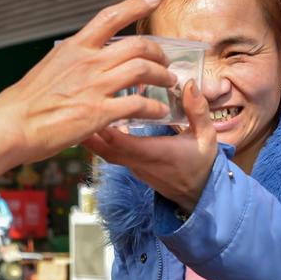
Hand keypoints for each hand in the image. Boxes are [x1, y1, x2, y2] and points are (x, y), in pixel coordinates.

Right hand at [0, 0, 173, 161]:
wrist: (12, 126)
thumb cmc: (22, 105)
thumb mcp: (47, 70)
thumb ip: (68, 65)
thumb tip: (75, 69)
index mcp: (74, 48)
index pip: (110, 17)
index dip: (135, 5)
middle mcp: (88, 62)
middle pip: (137, 46)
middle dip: (158, 52)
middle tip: (165, 63)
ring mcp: (95, 86)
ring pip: (143, 70)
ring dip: (161, 76)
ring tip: (167, 84)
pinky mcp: (99, 112)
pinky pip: (138, 104)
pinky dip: (153, 107)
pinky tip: (158, 112)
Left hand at [84, 80, 217, 212]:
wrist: (198, 194)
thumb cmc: (202, 164)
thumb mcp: (206, 137)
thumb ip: (198, 111)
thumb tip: (190, 85)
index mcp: (157, 154)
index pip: (126, 144)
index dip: (108, 130)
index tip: (96, 109)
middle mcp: (140, 162)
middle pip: (106, 149)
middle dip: (89, 131)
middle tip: (74, 109)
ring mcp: (134, 166)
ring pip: (104, 152)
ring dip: (90, 135)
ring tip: (77, 113)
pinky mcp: (132, 166)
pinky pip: (110, 154)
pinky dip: (99, 140)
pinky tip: (93, 123)